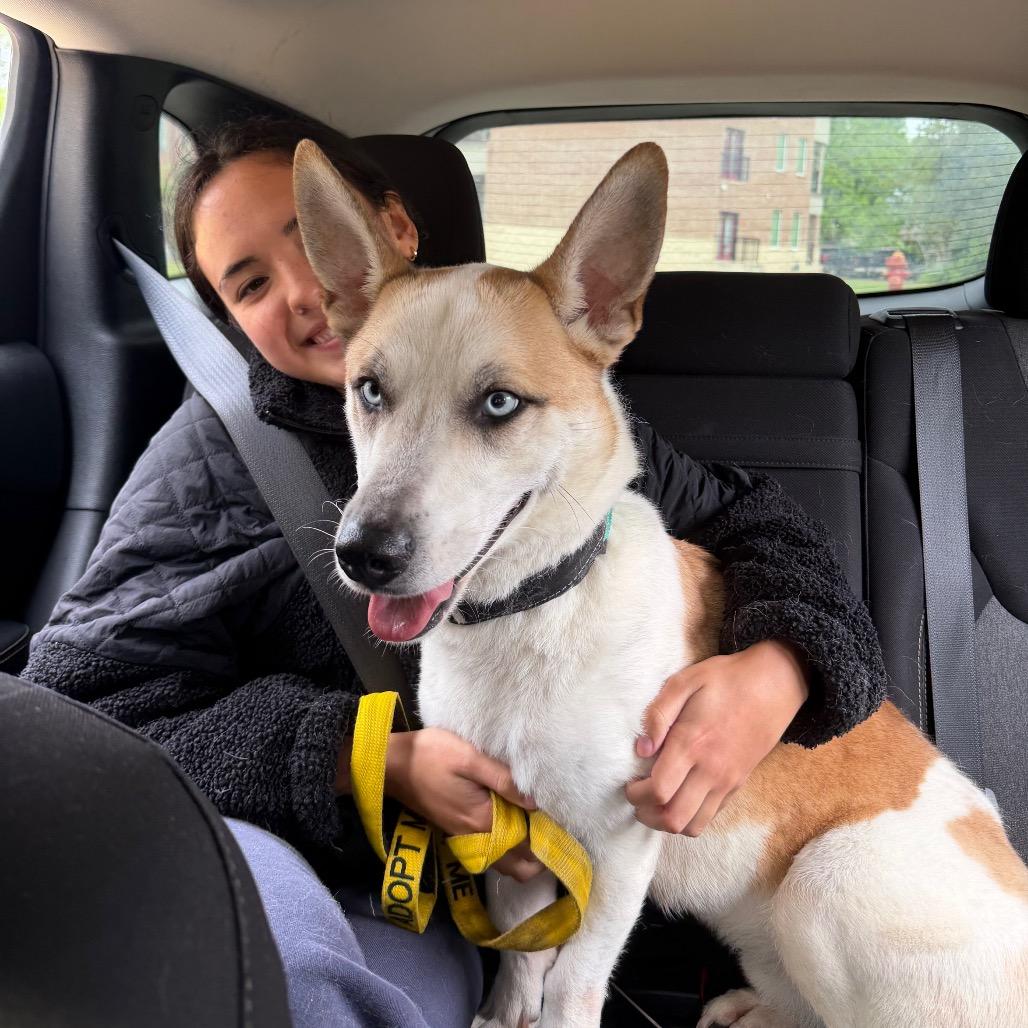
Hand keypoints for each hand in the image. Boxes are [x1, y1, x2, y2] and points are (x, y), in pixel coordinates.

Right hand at [384, 727, 543, 880]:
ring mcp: (465, 838)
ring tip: (540, 826)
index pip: (528, 847)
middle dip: (542, 855)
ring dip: (525, 854)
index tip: (568, 826)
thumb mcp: (470, 758)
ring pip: (504, 863)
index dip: (551, 840)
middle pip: (519, 866)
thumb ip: (504, 780)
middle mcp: (477, 838)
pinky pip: (490, 853)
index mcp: (484, 821)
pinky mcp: (456, 832)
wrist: (390, 765)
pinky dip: (507, 848)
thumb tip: (538, 801)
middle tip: (557, 829)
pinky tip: (514, 823)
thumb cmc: (431, 755)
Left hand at [625, 640, 808, 836]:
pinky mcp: (738, 784)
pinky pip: (711, 817)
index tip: (629, 783)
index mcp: (692, 743)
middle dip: (647, 814)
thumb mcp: (685, 680)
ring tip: (655, 803)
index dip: (636, 795)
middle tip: (637, 798)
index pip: (659, 790)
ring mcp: (727, 781)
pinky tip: (679, 797)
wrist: (774, 684)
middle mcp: (711, 769)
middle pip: (674, 818)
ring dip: (667, 822)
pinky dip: (690, 817)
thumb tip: (641, 748)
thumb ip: (659, 714)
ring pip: (693, 826)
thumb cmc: (726, 679)